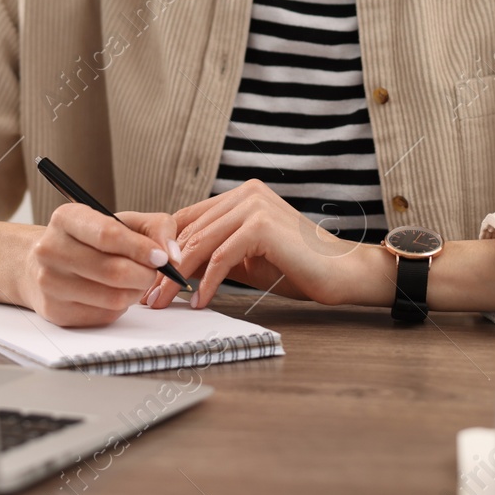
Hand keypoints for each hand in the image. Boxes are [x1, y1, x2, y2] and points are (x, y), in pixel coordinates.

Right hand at [16, 204, 178, 327]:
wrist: (44, 263)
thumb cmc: (90, 240)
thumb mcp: (122, 221)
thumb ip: (155, 227)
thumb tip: (171, 255)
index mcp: (66, 218)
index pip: (108, 235)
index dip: (141, 248)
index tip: (162, 257)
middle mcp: (51, 249)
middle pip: (113, 270)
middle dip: (144, 274)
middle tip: (153, 272)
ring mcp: (50, 283)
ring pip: (113, 297)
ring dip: (135, 292)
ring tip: (134, 282)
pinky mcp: (56, 311)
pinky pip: (104, 315)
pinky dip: (119, 307)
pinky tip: (113, 293)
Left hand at [146, 179, 371, 310]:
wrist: (343, 272)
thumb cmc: (298, 267)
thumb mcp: (248, 259)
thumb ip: (217, 254)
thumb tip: (177, 268)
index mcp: (242, 196)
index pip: (190, 219)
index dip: (166, 248)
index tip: (151, 277)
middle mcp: (245, 194)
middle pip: (191, 232)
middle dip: (167, 267)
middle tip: (151, 295)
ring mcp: (253, 205)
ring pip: (201, 243)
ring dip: (178, 276)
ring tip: (166, 301)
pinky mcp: (260, 225)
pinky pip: (222, 257)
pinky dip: (207, 281)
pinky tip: (200, 300)